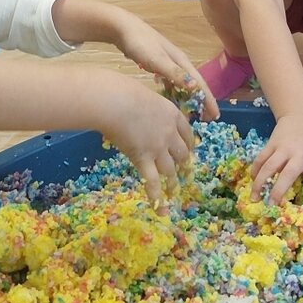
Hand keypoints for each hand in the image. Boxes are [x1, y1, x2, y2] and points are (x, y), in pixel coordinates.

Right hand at [99, 75, 198, 205]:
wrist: (114, 101)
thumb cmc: (123, 92)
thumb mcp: (144, 96)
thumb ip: (148, 109)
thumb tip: (140, 112)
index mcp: (172, 114)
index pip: (187, 132)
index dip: (188, 143)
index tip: (188, 150)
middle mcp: (170, 133)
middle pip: (181, 153)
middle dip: (182, 164)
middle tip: (182, 172)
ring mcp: (158, 148)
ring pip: (170, 169)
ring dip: (173, 182)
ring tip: (173, 192)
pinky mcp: (143, 159)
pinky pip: (153, 181)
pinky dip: (157, 197)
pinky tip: (161, 210)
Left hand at [114, 14, 219, 120]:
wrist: (122, 28)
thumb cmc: (140, 44)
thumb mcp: (158, 60)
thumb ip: (175, 73)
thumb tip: (195, 87)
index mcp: (181, 61)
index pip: (200, 83)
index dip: (208, 99)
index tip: (216, 116)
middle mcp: (178, 62)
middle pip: (193, 84)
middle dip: (200, 101)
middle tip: (206, 120)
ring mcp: (167, 63)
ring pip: (181, 84)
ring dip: (187, 98)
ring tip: (190, 114)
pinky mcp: (157, 65)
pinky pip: (169, 82)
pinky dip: (172, 92)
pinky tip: (169, 99)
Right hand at [248, 113, 302, 212]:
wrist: (301, 116)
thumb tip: (297, 198)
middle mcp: (300, 155)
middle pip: (286, 175)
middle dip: (277, 192)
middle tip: (271, 206)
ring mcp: (284, 148)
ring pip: (268, 167)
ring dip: (259, 183)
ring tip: (254, 197)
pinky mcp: (272, 143)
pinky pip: (261, 159)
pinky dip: (255, 170)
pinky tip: (253, 179)